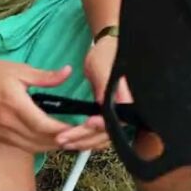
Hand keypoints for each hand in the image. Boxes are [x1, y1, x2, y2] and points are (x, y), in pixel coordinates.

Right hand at [0, 59, 74, 153]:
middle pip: (38, 139)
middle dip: (59, 140)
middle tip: (75, 134)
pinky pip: (19, 146)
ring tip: (64, 138)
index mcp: (13, 103)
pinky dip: (35, 145)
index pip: (42, 124)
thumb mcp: (19, 69)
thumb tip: (67, 72)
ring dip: (48, 145)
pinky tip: (45, 139)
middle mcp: (6, 122)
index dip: (61, 128)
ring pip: (29, 147)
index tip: (76, 126)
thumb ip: (45, 76)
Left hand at [58, 35, 132, 151]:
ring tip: (62, 141)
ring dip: (83, 141)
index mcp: (127, 99)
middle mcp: (125, 110)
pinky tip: (71, 137)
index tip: (86, 123)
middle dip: (85, 138)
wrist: (109, 48)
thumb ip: (104, 86)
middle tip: (62, 139)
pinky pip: (99, 132)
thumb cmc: (107, 55)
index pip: (117, 120)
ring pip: (102, 136)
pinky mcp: (108, 114)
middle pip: (107, 133)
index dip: (102, 125)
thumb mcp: (103, 68)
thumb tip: (103, 103)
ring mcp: (117, 114)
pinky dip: (86, 137)